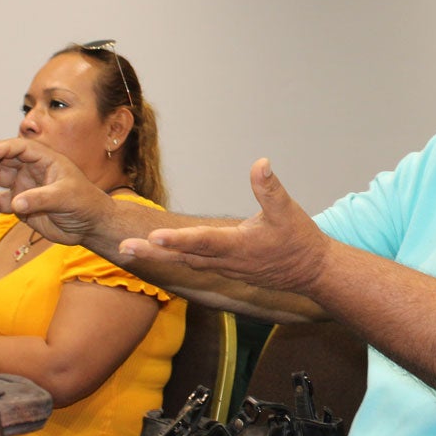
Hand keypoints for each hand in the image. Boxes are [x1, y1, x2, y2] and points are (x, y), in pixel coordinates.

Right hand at [0, 138, 110, 245]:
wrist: (90, 225)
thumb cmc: (85, 204)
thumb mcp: (66, 197)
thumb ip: (41, 199)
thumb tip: (16, 203)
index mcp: (45, 158)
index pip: (17, 148)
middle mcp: (31, 169)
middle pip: (2, 159)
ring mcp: (24, 185)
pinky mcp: (20, 204)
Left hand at [120, 159, 329, 294]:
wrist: (312, 272)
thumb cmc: (300, 240)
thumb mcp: (288, 211)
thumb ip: (270, 188)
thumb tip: (260, 163)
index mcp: (238, 245)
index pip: (202, 241)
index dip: (178, 239)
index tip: (154, 237)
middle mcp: (227, 260)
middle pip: (184, 256)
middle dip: (153, 253)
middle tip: (123, 248)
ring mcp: (226, 268)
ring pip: (186, 262)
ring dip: (158, 257)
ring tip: (130, 250)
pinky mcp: (228, 270)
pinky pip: (195, 265)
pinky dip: (175, 259)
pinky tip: (160, 253)